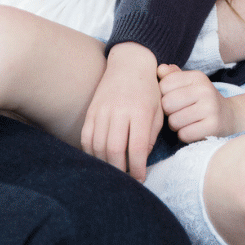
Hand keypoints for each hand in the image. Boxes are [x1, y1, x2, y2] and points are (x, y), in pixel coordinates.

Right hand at [79, 42, 163, 181]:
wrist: (130, 64)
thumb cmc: (149, 90)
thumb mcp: (158, 110)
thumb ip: (151, 136)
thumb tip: (140, 159)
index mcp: (140, 111)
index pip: (137, 147)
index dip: (137, 168)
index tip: (140, 178)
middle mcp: (119, 111)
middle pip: (114, 150)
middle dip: (120, 170)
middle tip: (126, 180)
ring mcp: (102, 110)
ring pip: (98, 146)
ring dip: (105, 164)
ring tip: (114, 172)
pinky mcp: (91, 111)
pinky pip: (86, 137)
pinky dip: (91, 152)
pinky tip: (99, 159)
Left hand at [158, 65, 238, 141]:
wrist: (228, 116)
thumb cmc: (201, 99)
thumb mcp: (189, 84)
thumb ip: (172, 76)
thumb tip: (160, 69)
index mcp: (197, 76)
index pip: (164, 85)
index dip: (163, 95)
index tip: (174, 99)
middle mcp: (205, 89)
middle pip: (167, 104)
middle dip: (168, 112)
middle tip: (178, 113)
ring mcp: (210, 108)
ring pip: (174, 121)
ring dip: (175, 126)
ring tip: (185, 122)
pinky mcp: (213, 126)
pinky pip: (184, 134)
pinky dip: (184, 136)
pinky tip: (192, 130)